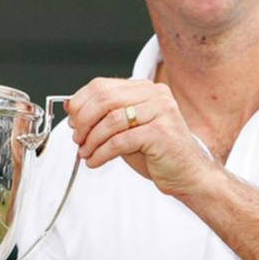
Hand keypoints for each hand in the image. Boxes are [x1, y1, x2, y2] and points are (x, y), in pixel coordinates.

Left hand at [67, 78, 214, 196]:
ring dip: (91, 140)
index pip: (102, 85)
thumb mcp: (127, 128)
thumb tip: (71, 109)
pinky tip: (95, 161)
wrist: (187, 174)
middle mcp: (155, 95)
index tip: (71, 120)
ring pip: (110, 120)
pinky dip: (101, 153)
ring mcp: (160, 112)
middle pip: (104, 99)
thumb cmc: (156, 152)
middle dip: (83, 121)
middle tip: (76, 139)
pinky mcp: (161, 133)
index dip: (80, 102)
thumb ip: (104, 115)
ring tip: (85, 153)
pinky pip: (119, 141)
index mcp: (144, 88)